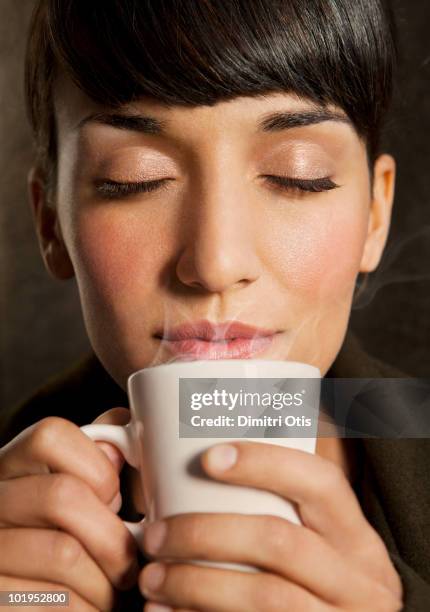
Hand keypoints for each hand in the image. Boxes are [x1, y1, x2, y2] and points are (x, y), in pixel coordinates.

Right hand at [0, 408, 137, 610]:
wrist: (27, 602)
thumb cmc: (65, 541)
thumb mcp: (76, 489)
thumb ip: (98, 455)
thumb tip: (131, 431)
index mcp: (11, 468)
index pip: (49, 436)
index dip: (97, 466)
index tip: (115, 497)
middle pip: (63, 495)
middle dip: (113, 535)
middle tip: (129, 561)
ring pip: (65, 554)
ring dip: (108, 582)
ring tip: (116, 591)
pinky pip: (57, 605)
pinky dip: (90, 610)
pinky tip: (92, 610)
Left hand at [139, 441, 402, 610]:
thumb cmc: (320, 590)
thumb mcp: (327, 554)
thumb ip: (286, 520)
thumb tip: (206, 470)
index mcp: (357, 540)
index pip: (321, 482)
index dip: (266, 463)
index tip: (209, 457)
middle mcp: (360, 581)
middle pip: (279, 540)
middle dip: (205, 533)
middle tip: (155, 535)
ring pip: (263, 595)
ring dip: (195, 583)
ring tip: (152, 579)